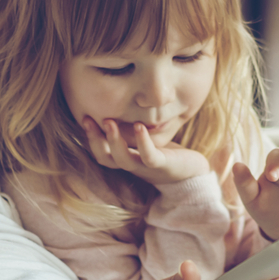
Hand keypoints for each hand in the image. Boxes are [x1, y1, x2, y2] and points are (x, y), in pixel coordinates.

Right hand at [83, 116, 211, 185]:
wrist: (193, 171)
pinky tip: (139, 126)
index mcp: (126, 161)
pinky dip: (143, 142)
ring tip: (108, 121)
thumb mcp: (145, 141)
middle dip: (94, 140)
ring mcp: (147, 168)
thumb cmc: (167, 153)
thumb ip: (131, 131)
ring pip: (123, 159)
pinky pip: (149, 156)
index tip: (84, 118)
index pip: (101, 154)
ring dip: (114, 141)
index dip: (90, 139)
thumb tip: (114, 108)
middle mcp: (133, 167)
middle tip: (87, 119)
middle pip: (106, 158)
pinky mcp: (163, 166)